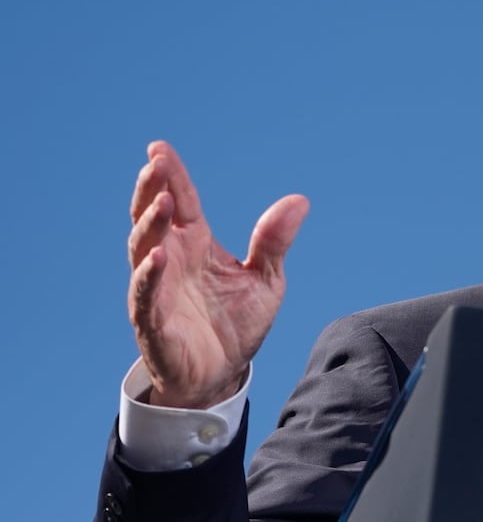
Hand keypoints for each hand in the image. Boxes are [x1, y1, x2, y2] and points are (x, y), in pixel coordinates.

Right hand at [127, 141, 308, 408]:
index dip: (172, 175)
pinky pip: (146, 295)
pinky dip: (150, 276)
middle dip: (152, 190)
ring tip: (162, 202)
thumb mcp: (266, 279)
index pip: (181, 202)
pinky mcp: (153, 321)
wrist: (223, 373)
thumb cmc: (236, 323)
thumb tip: (299, 201)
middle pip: (153, 217)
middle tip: (155, 164)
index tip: (160, 148)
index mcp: (196, 245)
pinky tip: (159, 257)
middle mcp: (171, 260)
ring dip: (151, 225)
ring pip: (143, 250)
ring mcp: (157, 288)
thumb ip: (275, 242)